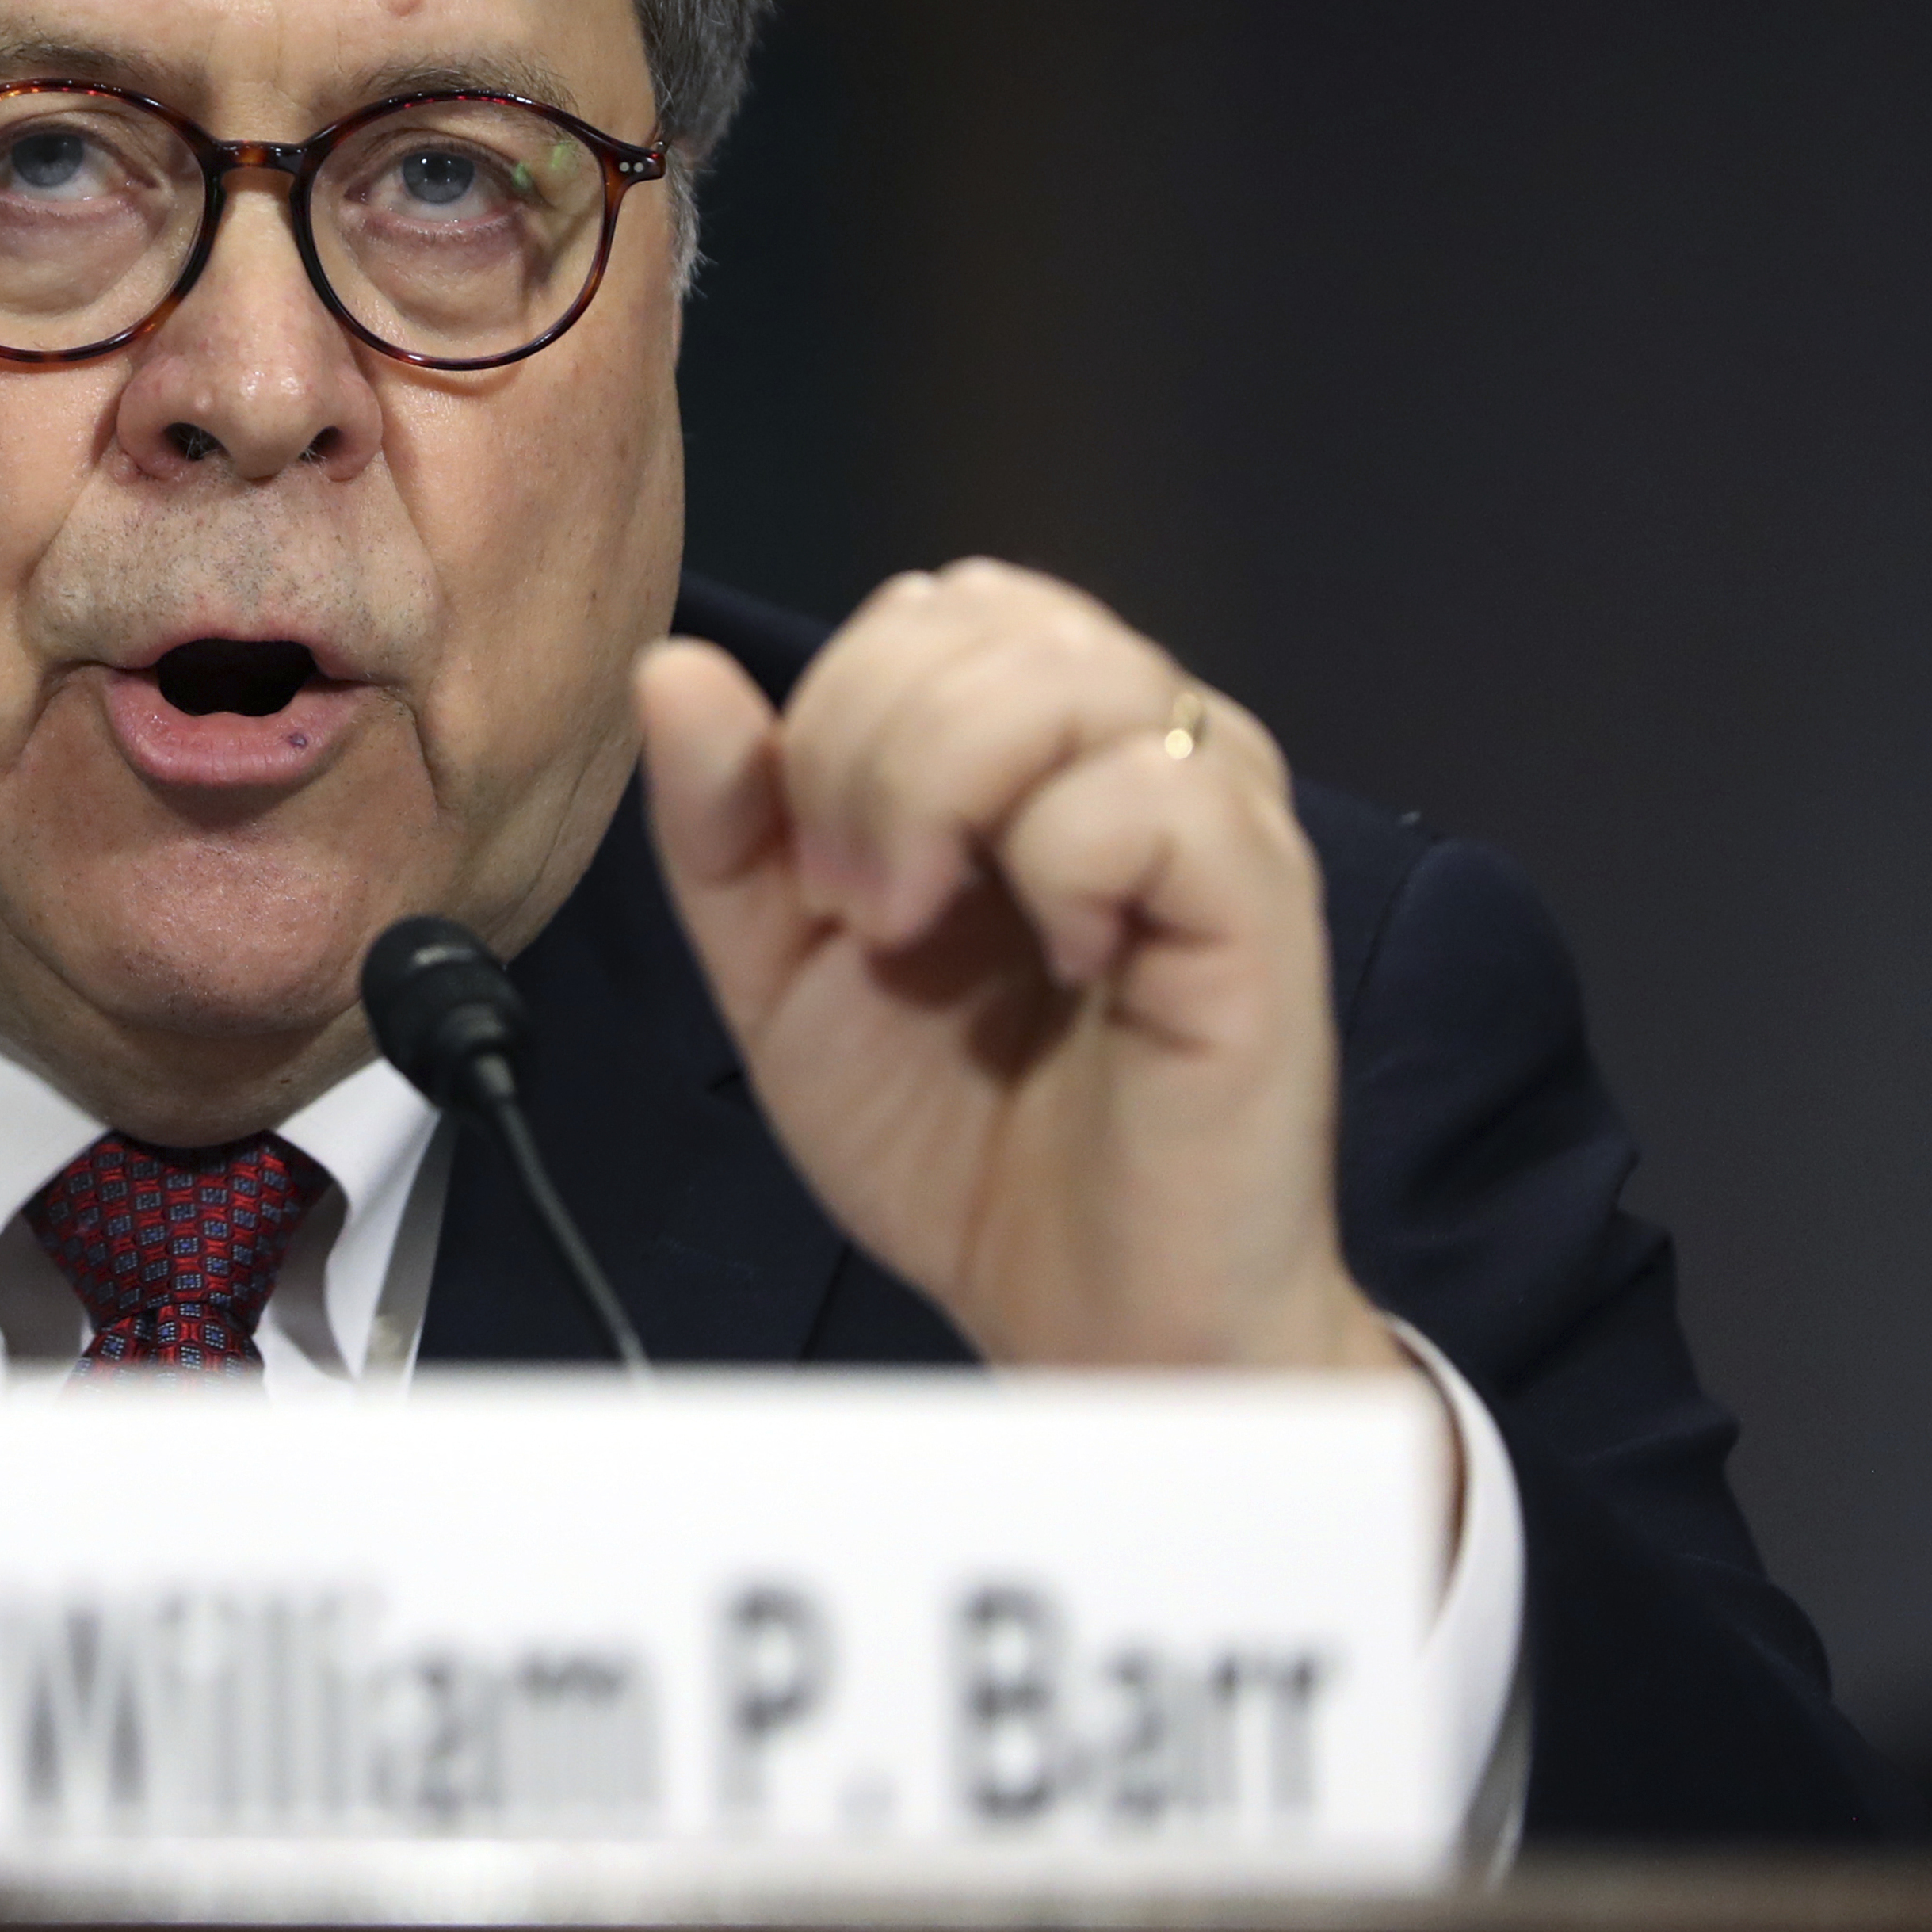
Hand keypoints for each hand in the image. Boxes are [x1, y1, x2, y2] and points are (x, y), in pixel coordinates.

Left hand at [635, 561, 1399, 1374]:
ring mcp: (1213, 812)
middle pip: (977, 613)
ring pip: (1060, 673)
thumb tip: (670, 671)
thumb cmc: (965, 1143)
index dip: (832, 714)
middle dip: (861, 751)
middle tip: (861, 913)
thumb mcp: (783, 976)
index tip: (818, 878)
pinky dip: (1058, 864)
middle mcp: (1137, 746)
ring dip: (937, 796)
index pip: (926, 608)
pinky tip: (1066, 955)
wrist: (1090, 1323)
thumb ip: (724, 826)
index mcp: (1036, 746)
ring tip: (923, 930)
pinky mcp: (1261, 900)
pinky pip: (1147, 792)